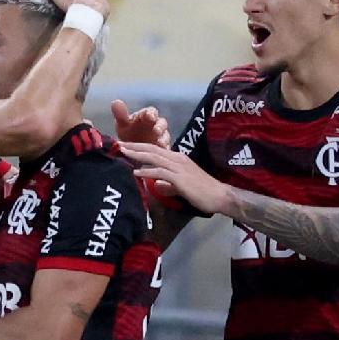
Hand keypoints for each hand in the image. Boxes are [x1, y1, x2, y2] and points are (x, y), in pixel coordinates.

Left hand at [111, 98, 169, 147]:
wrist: (131, 150)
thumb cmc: (128, 133)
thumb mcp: (122, 125)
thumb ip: (120, 114)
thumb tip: (115, 102)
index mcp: (147, 116)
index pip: (151, 112)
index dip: (151, 113)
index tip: (149, 116)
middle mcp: (156, 125)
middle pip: (162, 123)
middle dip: (160, 127)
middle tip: (156, 131)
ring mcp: (161, 138)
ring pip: (165, 137)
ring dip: (163, 139)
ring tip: (160, 143)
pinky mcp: (162, 149)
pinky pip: (165, 149)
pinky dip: (163, 150)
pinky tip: (159, 153)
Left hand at [121, 141, 236, 217]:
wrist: (219, 195)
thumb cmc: (202, 192)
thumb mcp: (181, 186)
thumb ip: (169, 184)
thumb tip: (158, 186)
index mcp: (177, 159)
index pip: (155, 149)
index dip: (139, 147)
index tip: (126, 146)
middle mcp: (177, 159)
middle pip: (151, 149)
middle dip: (134, 146)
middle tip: (119, 144)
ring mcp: (179, 167)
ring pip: (154, 157)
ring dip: (137, 155)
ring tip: (123, 153)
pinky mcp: (180, 178)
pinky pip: (160, 172)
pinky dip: (147, 172)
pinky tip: (136, 172)